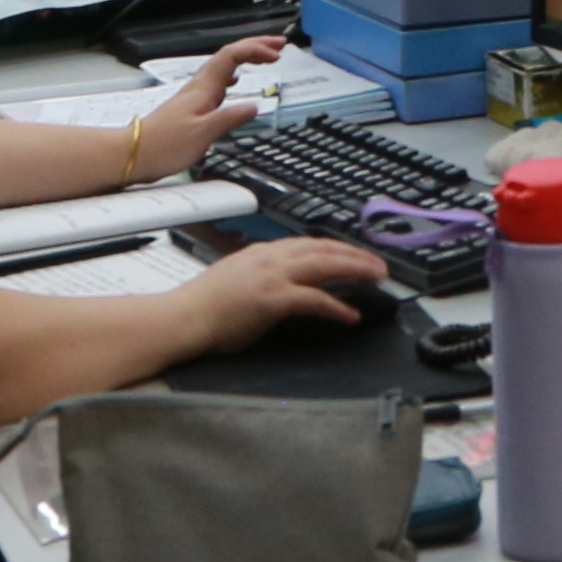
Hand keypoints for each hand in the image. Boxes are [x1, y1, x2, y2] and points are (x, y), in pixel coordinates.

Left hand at [133, 34, 287, 180]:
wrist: (133, 153)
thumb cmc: (163, 145)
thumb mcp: (202, 134)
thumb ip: (229, 118)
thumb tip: (254, 106)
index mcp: (203, 88)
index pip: (232, 55)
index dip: (256, 49)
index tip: (276, 54)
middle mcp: (198, 87)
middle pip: (229, 55)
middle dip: (256, 46)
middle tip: (279, 46)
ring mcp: (194, 95)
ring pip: (224, 66)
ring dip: (247, 58)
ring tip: (265, 57)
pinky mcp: (192, 107)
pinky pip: (218, 81)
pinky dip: (233, 75)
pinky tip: (236, 83)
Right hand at [179, 237, 382, 354]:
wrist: (183, 317)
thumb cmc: (202, 306)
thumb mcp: (235, 278)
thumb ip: (260, 275)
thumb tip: (278, 283)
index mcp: (261, 252)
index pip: (308, 244)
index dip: (335, 248)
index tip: (354, 254)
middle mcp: (270, 258)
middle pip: (324, 249)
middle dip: (355, 255)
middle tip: (378, 265)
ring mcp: (272, 276)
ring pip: (326, 266)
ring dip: (355, 271)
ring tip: (376, 279)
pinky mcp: (273, 299)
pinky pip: (315, 300)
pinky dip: (337, 307)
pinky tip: (351, 315)